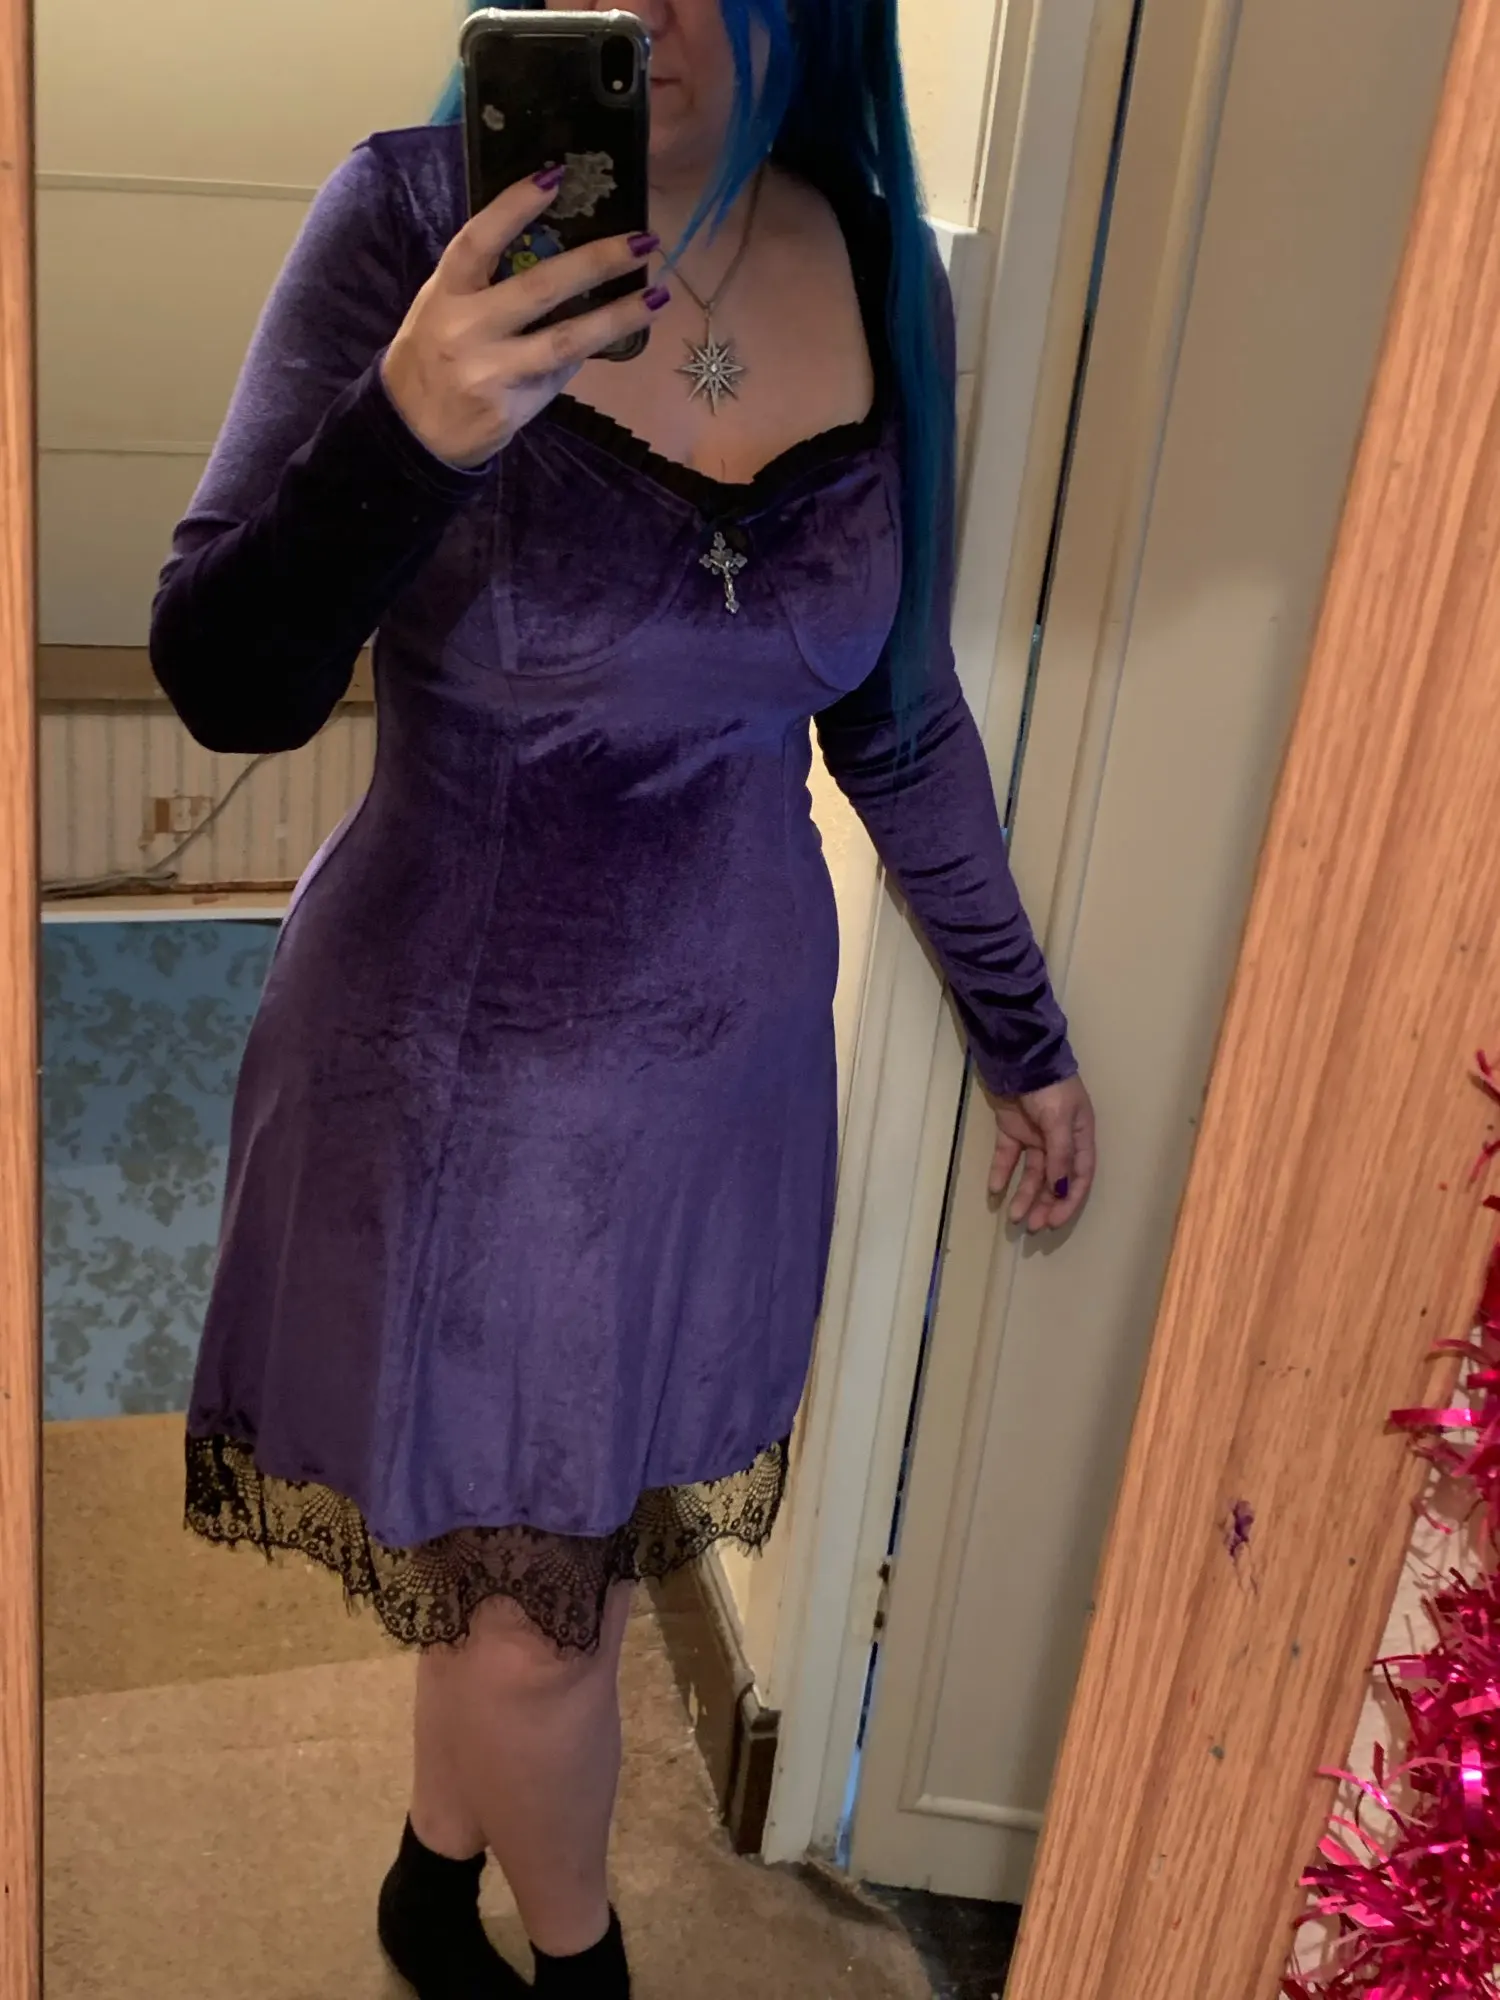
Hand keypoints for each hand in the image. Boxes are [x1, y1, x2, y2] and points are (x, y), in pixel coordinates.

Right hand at [381, 169, 665, 468]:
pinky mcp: (512, 406)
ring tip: (657, 297)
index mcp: (446, 293)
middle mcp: (466, 328)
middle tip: (641, 241)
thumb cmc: (432, 358)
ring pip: (566, 339)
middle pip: (540, 287)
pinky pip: (560, 373)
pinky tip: (619, 335)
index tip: (555, 175)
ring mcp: (490, 370)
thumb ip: (488, 286)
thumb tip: (559, 264)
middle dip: (596, 261)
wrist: (414, 432)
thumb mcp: (442, 309)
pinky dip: (589, 352)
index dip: (514, 205)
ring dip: (618, 316)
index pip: (479, 240)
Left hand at [988, 1073, 1095, 1233]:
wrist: (1019, 1055)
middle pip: (1054, 1180)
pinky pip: (1007, 1156)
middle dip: (1045, 1204)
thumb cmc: (1049, 1085)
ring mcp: (1034, 1135)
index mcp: (1080, 1137)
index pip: (1079, 1177)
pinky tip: (995, 1190)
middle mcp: (1059, 1140)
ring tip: (1014, 1218)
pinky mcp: (1011, 1129)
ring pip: (1031, 1173)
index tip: (1055, 1222)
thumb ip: (1060, 1155)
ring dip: (1024, 1195)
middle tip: (1032, 1227)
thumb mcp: (1060, 1119)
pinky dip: (1001, 1172)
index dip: (1069, 1201)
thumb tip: (1060, 1189)